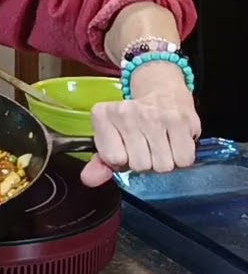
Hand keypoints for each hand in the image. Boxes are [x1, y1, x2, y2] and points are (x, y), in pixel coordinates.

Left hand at [80, 63, 200, 186]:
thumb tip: (89, 179)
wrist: (163, 93)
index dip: (123, 161)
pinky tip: (174, 143)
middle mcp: (126, 111)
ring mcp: (154, 114)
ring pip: (162, 165)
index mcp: (102, 114)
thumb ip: (99, 163)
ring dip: (164, 161)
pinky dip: (181, 158)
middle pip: (140, 165)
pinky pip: (183, 159)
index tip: (126, 149)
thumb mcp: (110, 139)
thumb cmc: (133, 123)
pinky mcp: (180, 120)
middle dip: (145, 162)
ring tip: (160, 145)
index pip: (114, 159)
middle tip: (146, 147)